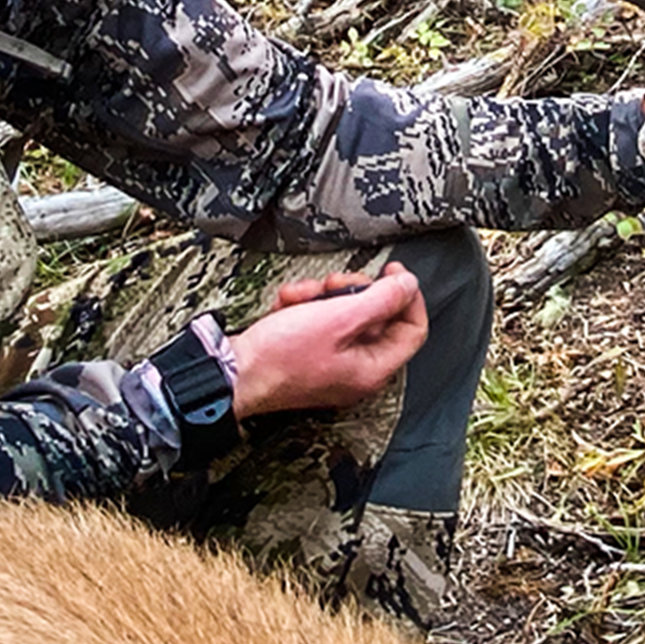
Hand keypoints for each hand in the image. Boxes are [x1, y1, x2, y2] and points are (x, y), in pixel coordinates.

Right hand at [227, 263, 428, 417]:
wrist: (232, 371)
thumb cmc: (280, 356)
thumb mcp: (338, 318)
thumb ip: (381, 299)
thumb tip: (409, 285)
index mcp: (373, 369)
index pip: (413, 329)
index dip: (407, 296)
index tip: (392, 273)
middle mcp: (356, 370)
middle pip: (376, 316)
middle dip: (351, 291)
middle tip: (333, 285)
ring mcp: (331, 362)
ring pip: (343, 313)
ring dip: (320, 296)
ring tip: (300, 297)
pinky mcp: (308, 354)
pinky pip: (318, 321)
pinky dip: (302, 307)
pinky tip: (286, 307)